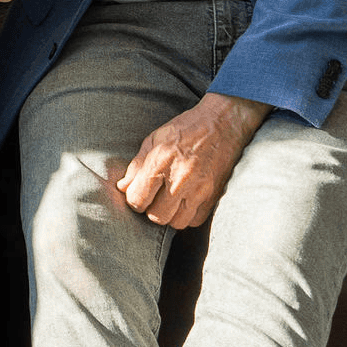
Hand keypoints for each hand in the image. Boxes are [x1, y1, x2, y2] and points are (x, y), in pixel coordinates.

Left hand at [116, 93, 271, 229]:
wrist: (223, 123)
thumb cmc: (185, 129)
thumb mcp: (154, 139)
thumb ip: (136, 166)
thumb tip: (123, 187)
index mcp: (161, 162)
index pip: (137, 200)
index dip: (134, 199)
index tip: (138, 193)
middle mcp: (180, 179)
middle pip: (156, 216)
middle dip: (151, 209)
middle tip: (154, 198)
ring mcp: (199, 189)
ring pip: (176, 222)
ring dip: (169, 215)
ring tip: (169, 201)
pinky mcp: (214, 195)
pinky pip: (195, 220)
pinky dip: (187, 215)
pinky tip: (185, 201)